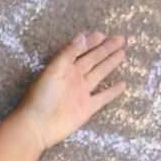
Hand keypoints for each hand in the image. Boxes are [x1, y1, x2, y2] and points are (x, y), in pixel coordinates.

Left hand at [15, 32, 126, 151]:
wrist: (38, 126)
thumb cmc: (40, 97)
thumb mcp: (52, 72)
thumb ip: (66, 54)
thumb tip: (80, 37)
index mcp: (63, 69)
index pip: (79, 51)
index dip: (89, 43)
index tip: (101, 34)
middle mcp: (73, 78)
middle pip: (92, 60)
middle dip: (104, 50)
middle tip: (119, 39)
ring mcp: (81, 93)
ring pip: (99, 75)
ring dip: (109, 64)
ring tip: (122, 53)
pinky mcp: (87, 108)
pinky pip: (103, 97)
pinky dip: (112, 91)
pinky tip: (122, 83)